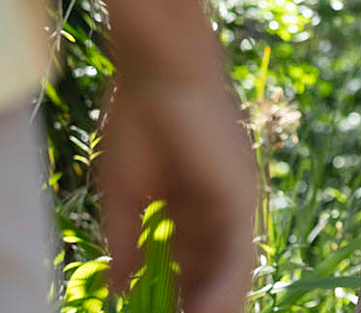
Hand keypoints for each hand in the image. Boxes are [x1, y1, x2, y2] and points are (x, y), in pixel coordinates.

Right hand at [98, 81, 259, 312]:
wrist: (159, 72)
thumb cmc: (137, 121)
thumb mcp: (123, 195)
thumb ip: (126, 243)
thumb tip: (118, 288)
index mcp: (192, 208)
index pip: (190, 267)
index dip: (177, 298)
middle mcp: (219, 212)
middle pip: (213, 275)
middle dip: (197, 304)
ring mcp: (234, 206)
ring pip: (231, 273)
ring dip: (214, 305)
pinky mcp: (242, 199)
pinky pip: (238, 256)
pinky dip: (222, 290)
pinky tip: (206, 312)